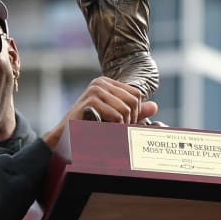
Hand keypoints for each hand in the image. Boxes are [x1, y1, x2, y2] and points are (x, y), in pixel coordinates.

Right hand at [42, 76, 157, 148]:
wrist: (65, 136)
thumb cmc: (89, 126)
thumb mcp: (114, 116)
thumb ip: (133, 111)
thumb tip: (155, 106)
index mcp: (106, 83)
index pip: (136, 94)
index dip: (136, 112)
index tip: (126, 124)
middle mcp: (100, 83)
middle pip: (133, 101)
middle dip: (130, 119)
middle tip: (120, 130)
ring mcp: (94, 90)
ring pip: (125, 109)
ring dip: (122, 125)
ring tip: (111, 131)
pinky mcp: (90, 101)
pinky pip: (116, 115)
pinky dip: (115, 127)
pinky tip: (105, 130)